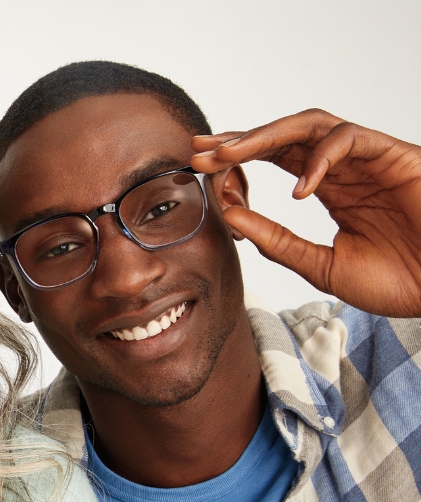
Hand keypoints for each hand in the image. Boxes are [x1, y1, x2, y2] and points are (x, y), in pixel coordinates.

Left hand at [191, 109, 420, 316]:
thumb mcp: (321, 266)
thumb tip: (232, 218)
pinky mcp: (394, 155)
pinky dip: (318, 159)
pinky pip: (349, 140)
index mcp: (329, 189)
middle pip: (284, 136)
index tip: (201, 169)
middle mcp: (345, 168)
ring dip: (265, 136)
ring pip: (311, 125)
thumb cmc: (396, 280)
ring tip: (229, 155)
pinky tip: (298, 190)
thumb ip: (278, 242)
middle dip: (239, 141)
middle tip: (200, 150)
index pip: (275, 160)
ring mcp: (368, 159)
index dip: (238, 161)